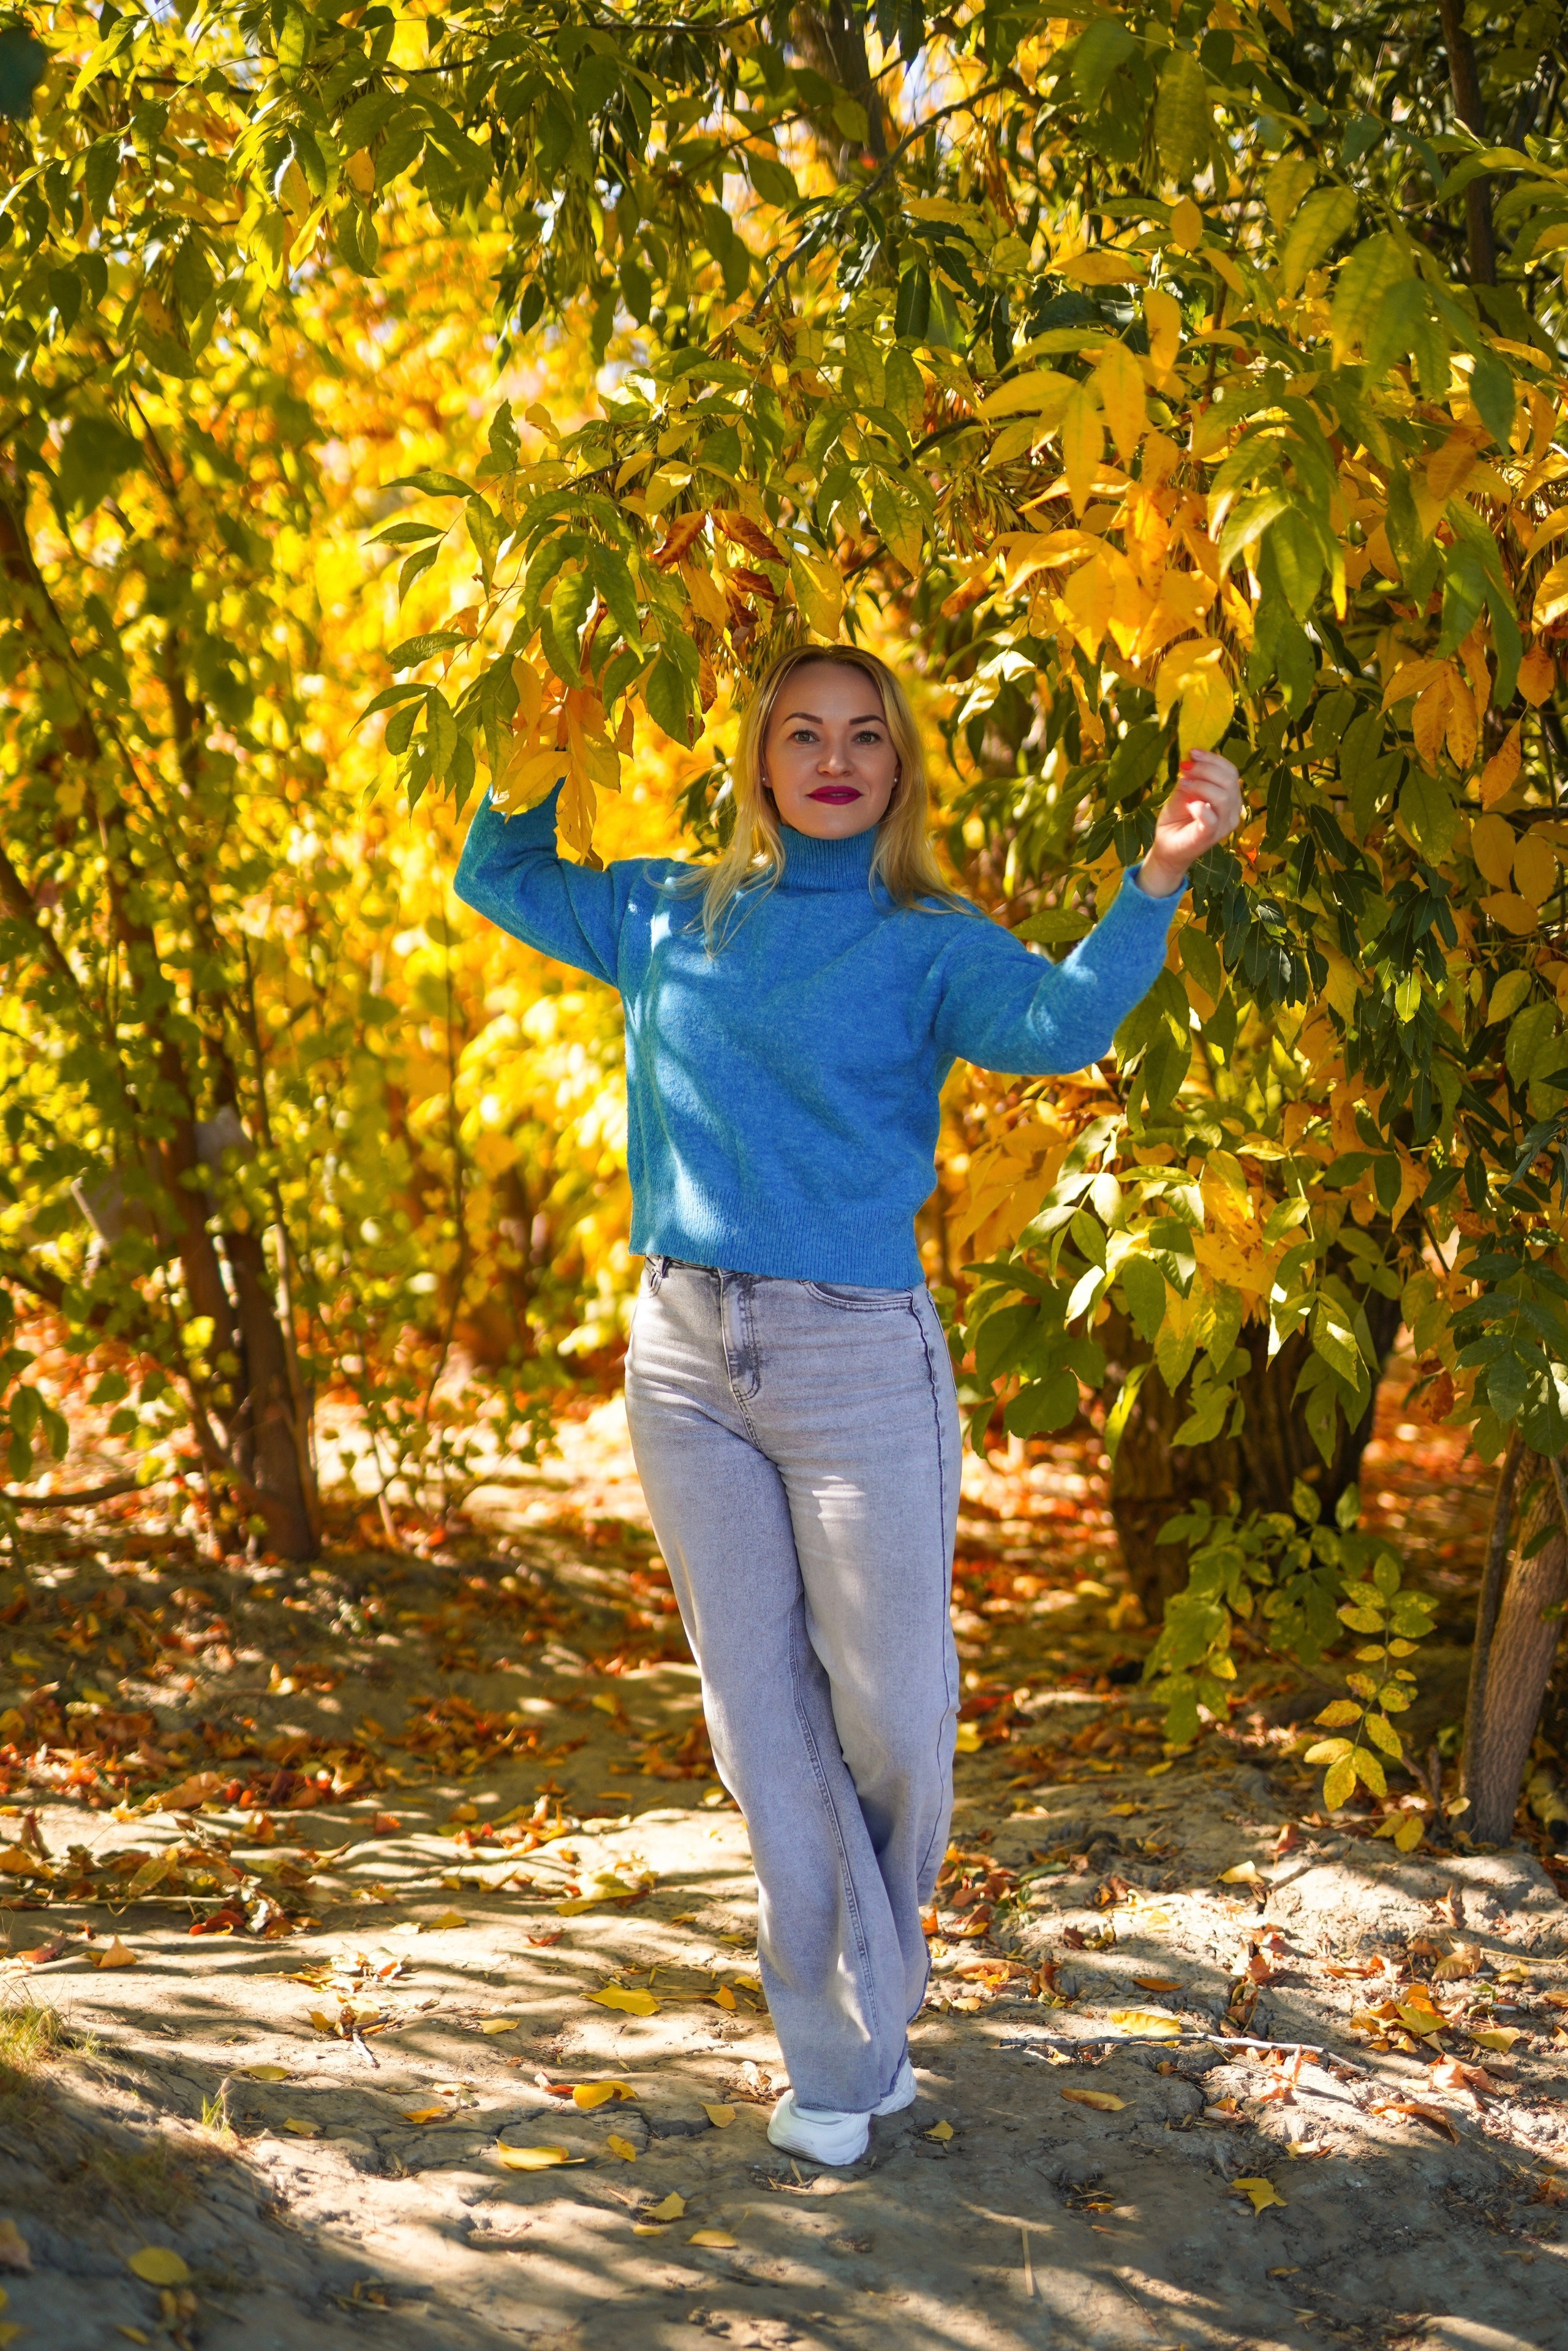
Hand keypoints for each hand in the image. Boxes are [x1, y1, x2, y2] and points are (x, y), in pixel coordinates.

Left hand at [1138, 749, 1243, 897]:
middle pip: (1229, 781)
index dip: (1213, 759)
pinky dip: (1199, 807)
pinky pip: (1211, 819)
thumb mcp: (1185, 791)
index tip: (1192, 752)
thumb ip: (1193, 777)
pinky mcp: (1209, 836)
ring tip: (1182, 784)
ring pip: (1224, 797)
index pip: (1231, 772)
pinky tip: (1189, 803)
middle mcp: (1233, 811)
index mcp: (1230, 797)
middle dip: (1205, 769)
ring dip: (1200, 785)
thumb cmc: (1178, 817)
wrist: (1167, 845)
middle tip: (1184, 768)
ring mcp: (1223, 825)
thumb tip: (1192, 758)